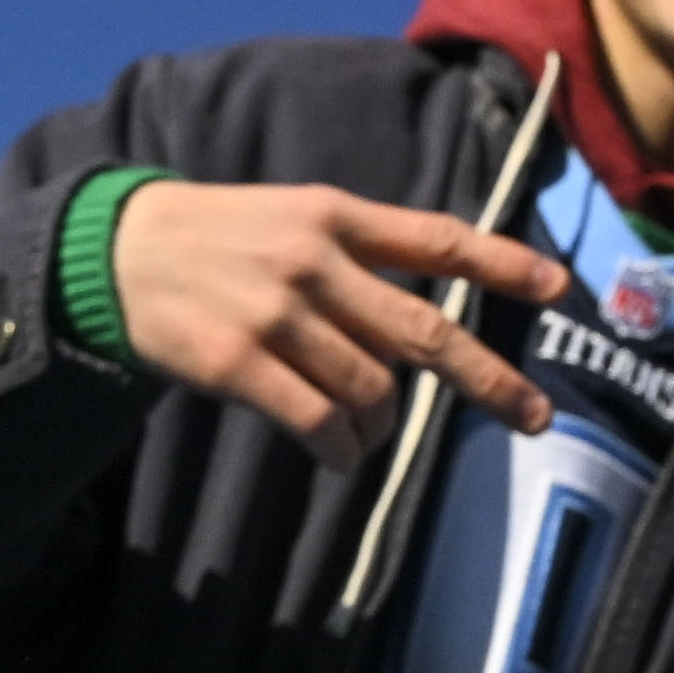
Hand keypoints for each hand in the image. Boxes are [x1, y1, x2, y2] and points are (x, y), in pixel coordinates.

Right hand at [108, 180, 564, 445]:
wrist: (116, 251)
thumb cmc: (218, 239)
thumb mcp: (290, 218)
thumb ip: (357, 255)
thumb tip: (424, 328)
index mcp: (334, 217)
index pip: (434, 238)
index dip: (501, 263)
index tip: (558, 287)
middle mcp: (314, 263)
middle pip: (424, 333)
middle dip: (488, 379)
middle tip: (534, 417)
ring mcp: (277, 315)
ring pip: (373, 391)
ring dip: (382, 427)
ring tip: (364, 436)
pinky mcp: (239, 363)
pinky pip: (318, 423)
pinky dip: (340, 451)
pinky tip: (337, 455)